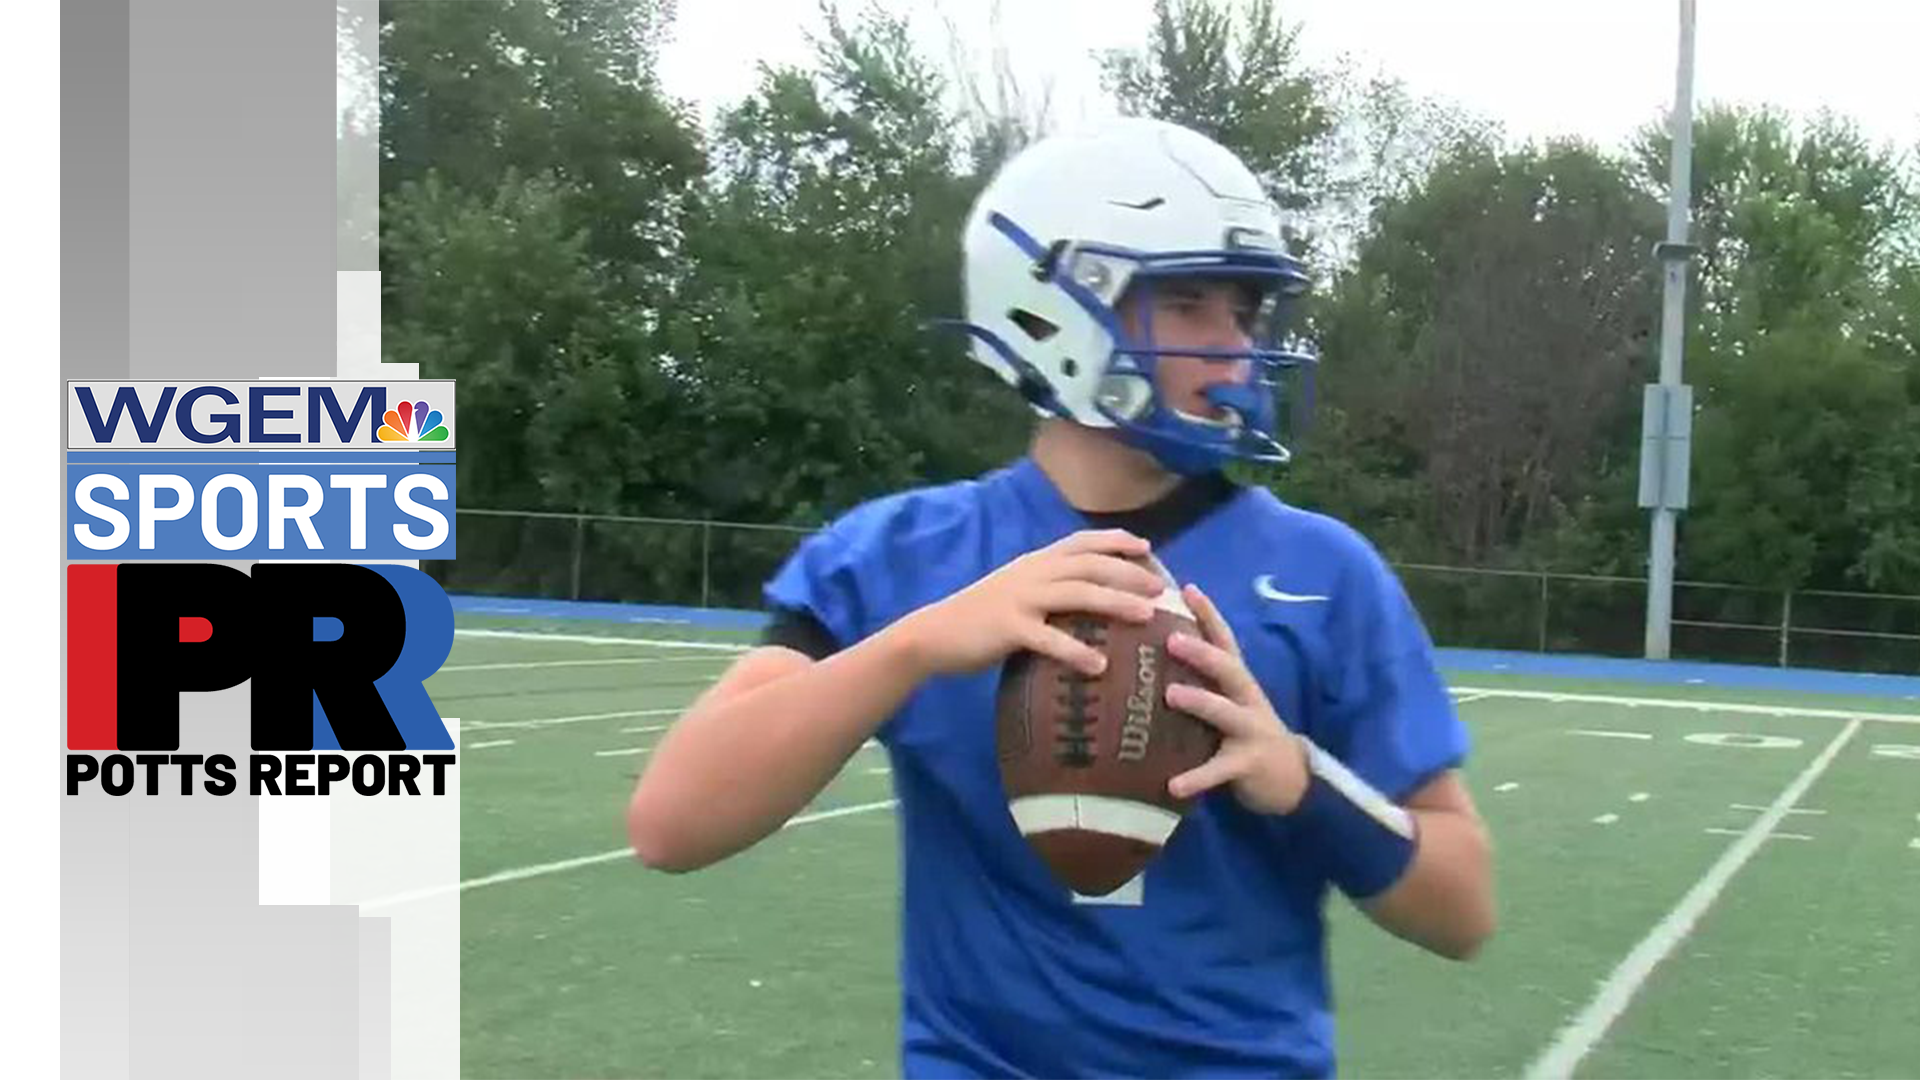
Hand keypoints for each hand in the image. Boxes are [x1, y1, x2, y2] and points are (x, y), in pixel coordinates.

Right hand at [893, 529, 1167, 678]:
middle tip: (1162, 586)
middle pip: (1089, 564)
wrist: (934, 633)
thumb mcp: (1017, 589)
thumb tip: (1090, 597)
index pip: (1081, 541)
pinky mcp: (1009, 628)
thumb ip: (1049, 587)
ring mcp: (1021, 598)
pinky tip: (1099, 665)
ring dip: (1115, 601)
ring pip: (1077, 593)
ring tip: (1146, 615)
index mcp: (1036, 562)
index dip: (1115, 540)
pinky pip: (1049, 638)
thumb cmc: (981, 617)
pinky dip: (1076, 650)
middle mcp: (1033, 573)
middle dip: (1128, 571)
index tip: (1146, 547)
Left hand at [1164, 583, 1308, 814]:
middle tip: (1172, 638)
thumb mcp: (1226, 700)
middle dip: (1202, 652)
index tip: (1186, 587)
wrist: (1288, 777)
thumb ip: (1198, 679)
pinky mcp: (1248, 764)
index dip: (1207, 613)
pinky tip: (1173, 785)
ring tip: (1170, 694)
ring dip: (1199, 701)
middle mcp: (1245, 698)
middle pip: (1227, 668)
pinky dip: (1197, 777)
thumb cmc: (1242, 730)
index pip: (1223, 639)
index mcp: (1236, 679)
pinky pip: (1220, 770)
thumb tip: (1148, 655)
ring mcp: (1250, 730)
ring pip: (1225, 711)